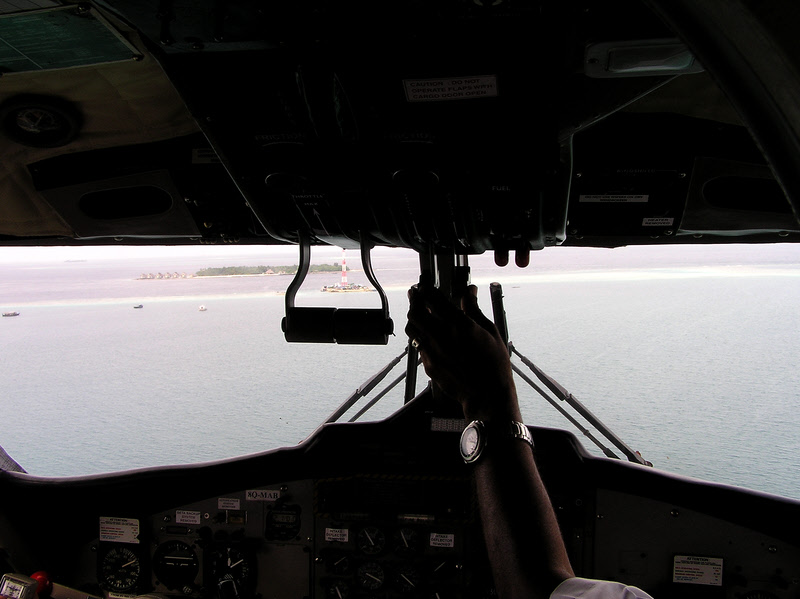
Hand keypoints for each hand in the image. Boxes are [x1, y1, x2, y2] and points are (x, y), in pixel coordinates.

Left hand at [405, 283, 520, 421]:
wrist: (488, 394)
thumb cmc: (494, 364)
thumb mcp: (490, 331)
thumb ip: (474, 309)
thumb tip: (469, 291)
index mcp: (459, 324)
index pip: (433, 299)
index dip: (425, 289)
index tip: (424, 286)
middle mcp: (443, 335)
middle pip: (416, 311)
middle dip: (414, 300)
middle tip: (415, 295)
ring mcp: (433, 351)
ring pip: (412, 328)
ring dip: (413, 318)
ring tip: (417, 313)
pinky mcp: (429, 365)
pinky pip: (417, 345)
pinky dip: (418, 336)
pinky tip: (424, 334)